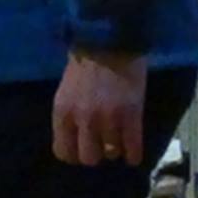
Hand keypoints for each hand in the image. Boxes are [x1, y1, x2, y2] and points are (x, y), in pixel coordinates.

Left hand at [52, 49, 148, 166]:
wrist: (110, 39)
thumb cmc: (85, 60)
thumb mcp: (67, 89)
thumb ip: (70, 113)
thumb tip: (77, 135)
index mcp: (62, 112)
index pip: (63, 152)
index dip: (74, 154)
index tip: (82, 149)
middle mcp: (82, 120)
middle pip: (88, 158)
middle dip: (96, 154)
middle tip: (102, 145)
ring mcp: (108, 119)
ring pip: (111, 153)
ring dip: (115, 149)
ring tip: (119, 142)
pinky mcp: (131, 115)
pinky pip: (133, 147)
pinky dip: (134, 154)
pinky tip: (134, 153)